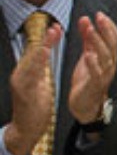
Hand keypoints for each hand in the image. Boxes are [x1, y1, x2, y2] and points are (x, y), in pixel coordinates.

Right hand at [5, 24, 56, 154]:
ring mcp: (20, 83)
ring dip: (40, 48)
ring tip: (50, 37)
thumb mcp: (39, 83)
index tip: (57, 27)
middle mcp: (21, 74)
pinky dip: (36, 64)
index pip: (37, 52)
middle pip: (32, 53)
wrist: (26, 128)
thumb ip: (40, 68)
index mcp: (27, 72)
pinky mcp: (23, 92)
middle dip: (44, 39)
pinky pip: (30, 76)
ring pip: (30, 62)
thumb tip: (44, 52)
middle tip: (55, 27)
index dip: (46, 39)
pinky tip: (44, 56)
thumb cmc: (34, 105)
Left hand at [66, 14, 116, 126]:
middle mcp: (110, 65)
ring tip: (90, 29)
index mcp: (109, 57)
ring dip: (98, 41)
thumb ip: (88, 41)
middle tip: (98, 17)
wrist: (85, 104)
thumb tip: (86, 22)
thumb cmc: (87, 81)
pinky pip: (97, 73)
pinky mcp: (95, 85)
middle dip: (106, 30)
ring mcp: (104, 75)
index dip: (108, 26)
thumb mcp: (88, 56)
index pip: (114, 38)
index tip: (99, 14)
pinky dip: (93, 63)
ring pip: (105, 56)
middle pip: (112, 44)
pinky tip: (88, 54)